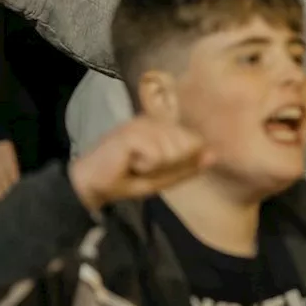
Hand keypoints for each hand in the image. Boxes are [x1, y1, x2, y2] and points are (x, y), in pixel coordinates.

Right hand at [69, 116, 213, 212]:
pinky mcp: (133, 133)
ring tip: (135, 165)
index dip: (179, 162)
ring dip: (155, 167)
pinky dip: (146, 167)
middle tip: (143, 167)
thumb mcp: (162, 178)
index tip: (153, 167)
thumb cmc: (126, 180)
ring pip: (173, 151)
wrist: (91, 185)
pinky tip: (129, 163)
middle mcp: (153, 120)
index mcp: (161, 127)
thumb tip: (214, 155)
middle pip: (186, 146)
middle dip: (168, 165)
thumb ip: (187, 166)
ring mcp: (142, 124)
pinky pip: (157, 155)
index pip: (193, 142)